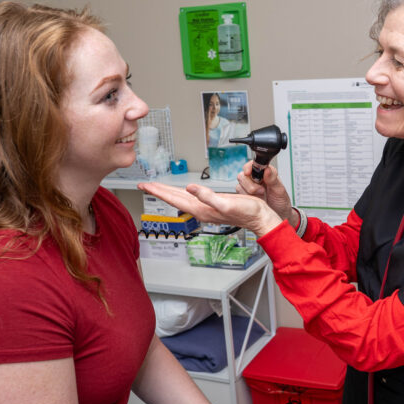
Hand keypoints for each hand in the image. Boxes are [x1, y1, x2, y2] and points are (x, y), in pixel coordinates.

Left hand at [137, 182, 282, 236]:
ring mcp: (205, 209)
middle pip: (173, 198)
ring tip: (156, 188)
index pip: (173, 198)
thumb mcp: (226, 203)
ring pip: (180, 199)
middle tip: (144, 185)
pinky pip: (191, 199)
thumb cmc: (247, 212)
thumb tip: (190, 188)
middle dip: (158, 191)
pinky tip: (181, 192)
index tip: (145, 185)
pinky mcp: (211, 206)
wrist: (260, 219)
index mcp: (200, 208)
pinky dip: (182, 194)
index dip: (158, 191)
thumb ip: (207, 196)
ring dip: (168, 193)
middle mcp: (200, 209)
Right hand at [236, 162, 295, 226]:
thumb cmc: (281, 202)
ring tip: (260, 196)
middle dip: (250, 184)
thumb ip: (273, 179)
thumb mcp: (280, 190)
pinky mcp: (245, 197)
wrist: (279, 216)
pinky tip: (255, 200)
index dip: (249, 167)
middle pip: (243, 175)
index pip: (252, 164)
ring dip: (249, 192)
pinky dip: (246, 198)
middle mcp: (255, 179)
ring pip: (239, 185)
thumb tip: (267, 169)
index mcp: (265, 173)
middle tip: (261, 190)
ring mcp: (249, 188)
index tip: (249, 173)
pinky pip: (239, 195)